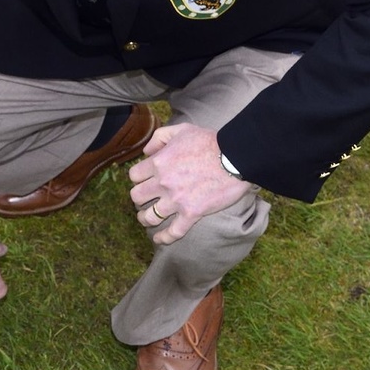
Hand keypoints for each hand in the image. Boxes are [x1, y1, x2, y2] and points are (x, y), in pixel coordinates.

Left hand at [127, 123, 252, 245]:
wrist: (235, 158)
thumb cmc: (210, 142)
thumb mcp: (181, 130)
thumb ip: (159, 137)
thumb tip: (147, 152)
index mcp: (159, 163)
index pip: (134, 176)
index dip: (138, 178)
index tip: (144, 181)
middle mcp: (163, 183)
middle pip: (137, 197)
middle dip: (139, 198)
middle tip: (146, 199)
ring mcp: (176, 200)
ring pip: (149, 217)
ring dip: (145, 218)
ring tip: (146, 218)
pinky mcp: (192, 214)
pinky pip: (173, 232)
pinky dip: (164, 238)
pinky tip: (159, 239)